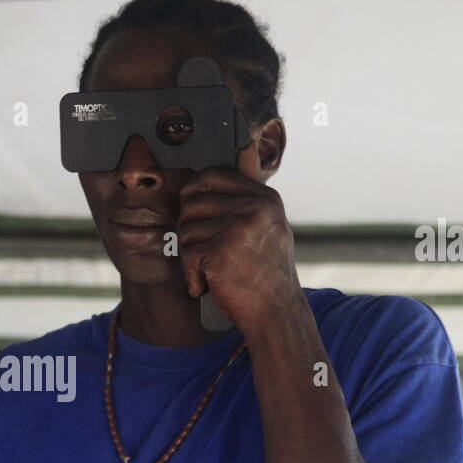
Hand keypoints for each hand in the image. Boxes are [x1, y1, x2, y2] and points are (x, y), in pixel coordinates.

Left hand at [177, 167, 298, 331]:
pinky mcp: (221, 252)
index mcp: (264, 198)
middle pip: (191, 203)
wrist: (276, 313)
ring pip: (186, 230)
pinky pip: (186, 255)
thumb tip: (246, 149)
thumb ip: (250, 195)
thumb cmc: (266, 274)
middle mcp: (254, 207)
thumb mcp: (269, 226)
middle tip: (202, 252)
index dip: (192, 194)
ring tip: (211, 271)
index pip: (211, 176)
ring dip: (190, 256)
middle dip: (189, 230)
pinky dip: (191, 276)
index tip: (194, 216)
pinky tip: (207, 285)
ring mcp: (239, 228)